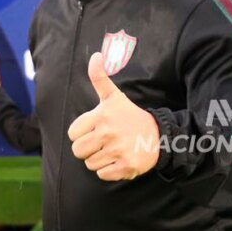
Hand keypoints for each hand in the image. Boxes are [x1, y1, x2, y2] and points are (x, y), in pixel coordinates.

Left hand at [68, 53, 159, 180]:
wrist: (159, 137)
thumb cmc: (131, 117)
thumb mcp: (114, 97)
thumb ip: (100, 78)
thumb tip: (96, 55)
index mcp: (102, 116)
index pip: (73, 133)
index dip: (81, 133)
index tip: (95, 130)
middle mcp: (108, 133)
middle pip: (78, 151)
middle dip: (87, 148)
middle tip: (102, 142)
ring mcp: (117, 151)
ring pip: (89, 164)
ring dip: (98, 160)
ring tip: (112, 150)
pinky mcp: (125, 167)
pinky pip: (102, 175)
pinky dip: (108, 171)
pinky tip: (118, 160)